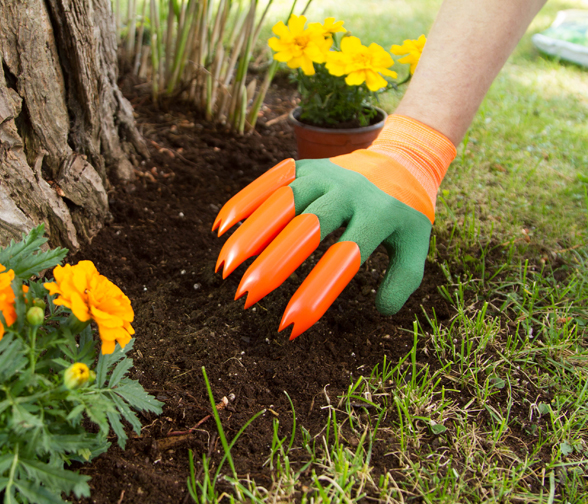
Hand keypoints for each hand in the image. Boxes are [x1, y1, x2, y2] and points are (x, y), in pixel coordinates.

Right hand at [212, 115, 455, 338]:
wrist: (401, 157)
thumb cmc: (404, 212)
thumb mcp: (416, 244)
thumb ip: (404, 278)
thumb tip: (381, 311)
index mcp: (377, 213)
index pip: (344, 258)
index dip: (316, 292)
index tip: (291, 324)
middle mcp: (347, 191)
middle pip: (307, 228)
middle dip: (274, 263)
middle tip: (246, 295)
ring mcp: (323, 175)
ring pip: (283, 203)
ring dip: (251, 235)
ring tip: (224, 268)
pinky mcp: (304, 166)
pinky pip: (270, 183)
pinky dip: (245, 203)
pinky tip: (222, 227)